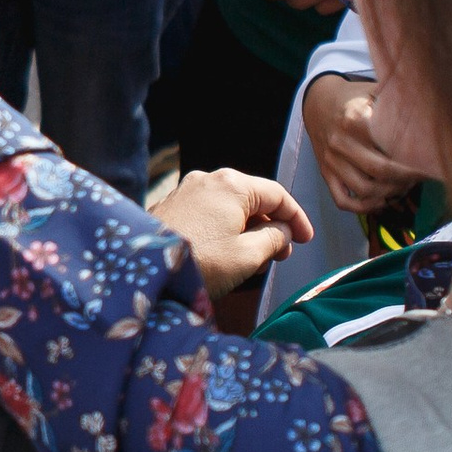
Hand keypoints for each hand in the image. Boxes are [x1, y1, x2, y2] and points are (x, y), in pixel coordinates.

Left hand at [145, 166, 311, 296]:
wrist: (144, 270)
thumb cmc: (198, 262)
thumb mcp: (248, 255)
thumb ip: (274, 239)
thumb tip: (283, 231)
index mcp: (231, 184)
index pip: (277, 195)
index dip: (296, 218)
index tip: (306, 239)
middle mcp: (207, 180)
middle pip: (252, 200)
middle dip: (270, 226)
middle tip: (282, 253)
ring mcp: (185, 192)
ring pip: (229, 208)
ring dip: (247, 231)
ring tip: (256, 259)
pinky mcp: (170, 207)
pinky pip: (208, 214)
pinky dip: (224, 230)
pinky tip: (227, 255)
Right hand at [301, 71, 421, 211]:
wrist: (317, 101)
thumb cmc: (355, 98)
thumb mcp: (374, 92)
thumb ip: (398, 103)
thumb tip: (433, 115)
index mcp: (356, 119)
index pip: (390, 147)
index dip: (414, 159)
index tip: (432, 163)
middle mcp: (341, 142)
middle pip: (381, 171)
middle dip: (406, 179)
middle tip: (420, 177)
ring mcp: (331, 160)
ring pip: (364, 190)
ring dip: (389, 194)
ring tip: (403, 187)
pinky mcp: (325, 174)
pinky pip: (342, 201)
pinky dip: (364, 207)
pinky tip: (381, 201)